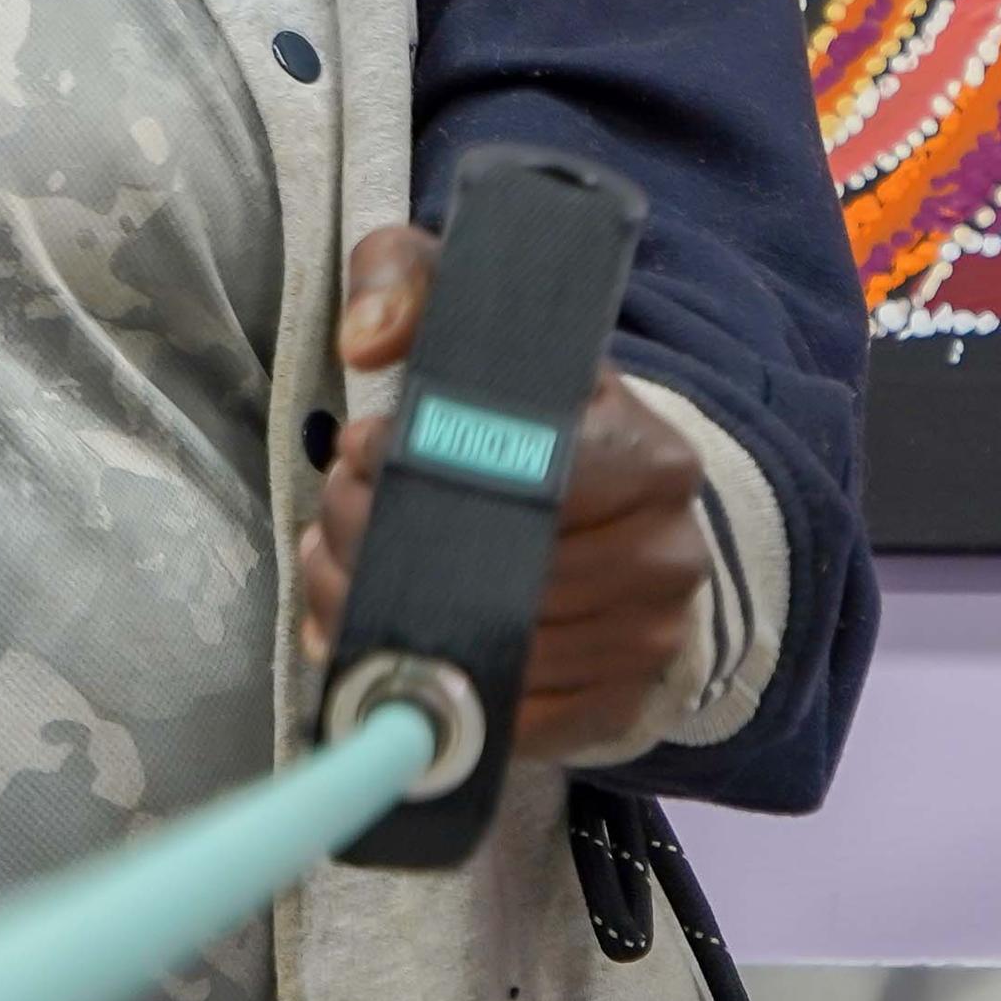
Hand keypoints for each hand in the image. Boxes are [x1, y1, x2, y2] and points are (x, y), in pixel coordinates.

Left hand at [293, 220, 714, 765]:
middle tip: (334, 516)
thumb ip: (411, 285)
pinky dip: (423, 685)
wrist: (622, 519)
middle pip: (496, 567)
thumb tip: (367, 340)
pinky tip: (378, 640)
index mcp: (650, 454)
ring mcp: (647, 640)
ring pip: (486, 646)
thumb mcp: (482, 322)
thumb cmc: (538, 421)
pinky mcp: (614, 708)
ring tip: (340, 572)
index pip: (520, 470)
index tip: (358, 450)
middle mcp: (666, 553)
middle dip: (380, 540)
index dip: (416, 464)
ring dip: (382, 614)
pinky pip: (501, 716)